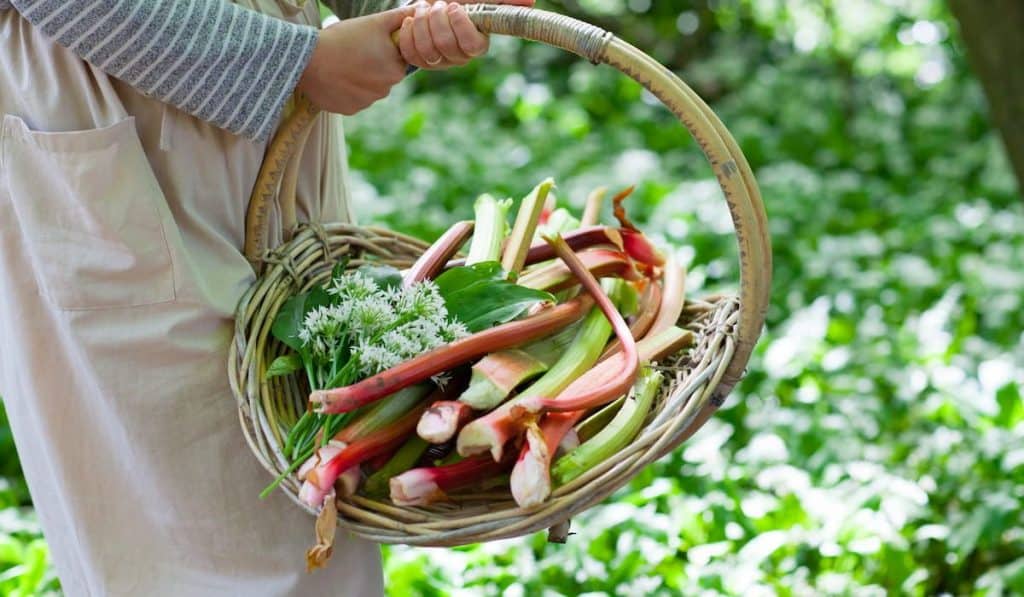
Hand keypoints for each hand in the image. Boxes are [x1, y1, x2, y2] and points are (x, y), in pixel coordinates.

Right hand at [297, 5, 418, 115]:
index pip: (395, 60)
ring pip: (367, 88)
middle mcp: (385, 91)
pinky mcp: (349, 110)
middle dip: (371, 65)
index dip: (381, 50)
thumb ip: (399, 18)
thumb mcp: (374, 23)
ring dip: (358, 78)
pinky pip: (352, 99)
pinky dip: (346, 90)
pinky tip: (335, 78)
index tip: (365, 44)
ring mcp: (367, 102)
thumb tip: (420, 10)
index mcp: (395, 71)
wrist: (308, 61)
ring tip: (341, 64)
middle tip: (351, 53)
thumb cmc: (343, 39)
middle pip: (382, 75)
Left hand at [397, 0, 534, 69]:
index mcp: (477, 43)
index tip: (454, 7)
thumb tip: (530, 2)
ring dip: (421, 24)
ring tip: (422, 9)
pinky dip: (407, 34)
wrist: (431, 3)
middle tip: (437, 4)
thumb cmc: (455, 1)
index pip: (473, 46)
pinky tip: (409, 21)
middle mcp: (460, 57)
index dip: (461, 27)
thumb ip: (503, 0)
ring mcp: (440, 62)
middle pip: (446, 46)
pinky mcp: (420, 61)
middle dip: (437, 20)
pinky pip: (411, 54)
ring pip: (427, 51)